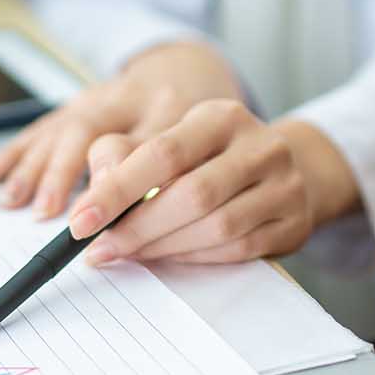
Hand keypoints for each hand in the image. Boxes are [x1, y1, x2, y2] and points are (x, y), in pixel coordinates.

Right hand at [0, 41, 242, 218]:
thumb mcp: (203, 141)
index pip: (140, 143)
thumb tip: (148, 219)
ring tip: (13, 199)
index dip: (118, 180)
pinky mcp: (74, 103)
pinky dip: (13, 153)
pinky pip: (40, 128)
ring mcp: (95, 97)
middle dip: (63, 170)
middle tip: (47, 210)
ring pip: (59, 126)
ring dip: (33, 164)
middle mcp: (127, 97)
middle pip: (88, 126)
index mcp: (168, 106)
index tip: (100, 217)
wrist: (185, 69)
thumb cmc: (196, 118)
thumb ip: (176, 173)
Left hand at [65, 100, 359, 265]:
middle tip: (100, 249)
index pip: (163, 152)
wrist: (285, 170)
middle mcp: (261, 146)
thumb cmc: (211, 158)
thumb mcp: (170, 140)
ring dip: (164, 247)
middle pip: (192, 194)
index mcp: (222, 117)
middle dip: (138, 228)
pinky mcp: (294, 223)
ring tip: (129, 253)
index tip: (80, 220)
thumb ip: (123, 157)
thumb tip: (92, 195)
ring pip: (218, 227)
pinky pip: (238, 249)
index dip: (117, 189)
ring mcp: (284, 185)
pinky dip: (196, 258)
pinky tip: (170, 256)